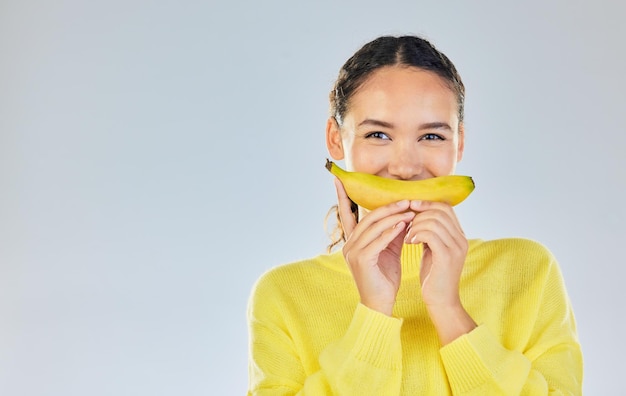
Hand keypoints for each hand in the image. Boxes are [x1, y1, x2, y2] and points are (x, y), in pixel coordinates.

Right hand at [335, 178, 414, 315]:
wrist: (381, 304)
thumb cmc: (384, 278)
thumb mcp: (389, 250)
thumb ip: (391, 233)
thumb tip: (403, 214)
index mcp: (352, 241)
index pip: (347, 214)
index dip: (343, 196)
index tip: (339, 179)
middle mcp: (349, 244)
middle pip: (367, 217)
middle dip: (387, 206)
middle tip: (406, 198)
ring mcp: (352, 252)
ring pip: (373, 226)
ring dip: (393, 216)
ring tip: (410, 209)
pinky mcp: (361, 260)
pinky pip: (378, 240)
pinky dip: (391, 231)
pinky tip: (403, 225)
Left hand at [403, 200, 467, 306]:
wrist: (440, 300)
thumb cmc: (433, 275)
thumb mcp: (432, 249)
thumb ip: (430, 233)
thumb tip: (417, 215)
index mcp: (458, 235)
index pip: (445, 207)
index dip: (427, 203)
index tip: (410, 207)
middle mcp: (461, 239)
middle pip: (439, 211)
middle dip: (419, 214)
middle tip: (406, 224)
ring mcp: (455, 247)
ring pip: (433, 221)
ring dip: (415, 226)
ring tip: (407, 237)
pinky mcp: (446, 257)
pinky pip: (430, 234)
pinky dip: (416, 234)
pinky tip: (409, 243)